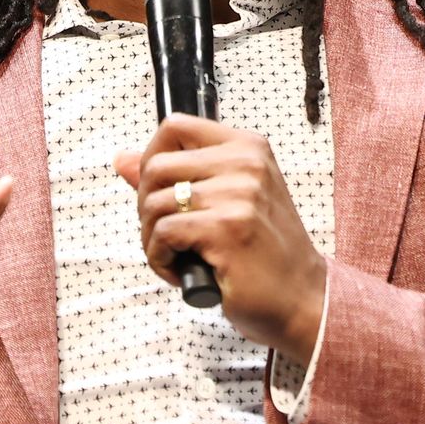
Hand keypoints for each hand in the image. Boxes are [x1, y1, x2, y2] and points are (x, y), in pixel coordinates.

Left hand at [114, 114, 326, 362]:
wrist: (301, 296)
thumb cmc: (264, 251)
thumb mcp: (228, 201)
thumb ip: (178, 176)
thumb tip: (122, 160)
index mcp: (247, 147)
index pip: (174, 126)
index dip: (150, 158)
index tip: (156, 190)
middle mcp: (246, 164)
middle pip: (156, 167)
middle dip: (146, 206)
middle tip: (165, 234)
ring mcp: (238, 195)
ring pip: (154, 204)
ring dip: (152, 239)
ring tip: (175, 256)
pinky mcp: (227, 230)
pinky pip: (163, 235)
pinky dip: (160, 259)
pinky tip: (180, 271)